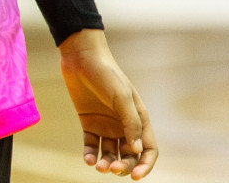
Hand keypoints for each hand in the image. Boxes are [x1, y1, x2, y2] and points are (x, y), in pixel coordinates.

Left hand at [58, 30, 157, 178]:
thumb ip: (130, 123)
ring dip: (107, 164)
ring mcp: (106, 125)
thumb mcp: (121, 97)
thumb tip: (137, 150)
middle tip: (113, 169)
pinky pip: (92, 146)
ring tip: (98, 166)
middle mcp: (124, 125)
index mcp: (139, 119)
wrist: (81, 57)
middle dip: (124, 166)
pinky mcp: (89, 123)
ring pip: (110, 154)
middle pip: (129, 155)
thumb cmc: (106, 74)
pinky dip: (90, 155)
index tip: (134, 176)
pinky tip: (88, 159)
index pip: (148, 149)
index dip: (145, 165)